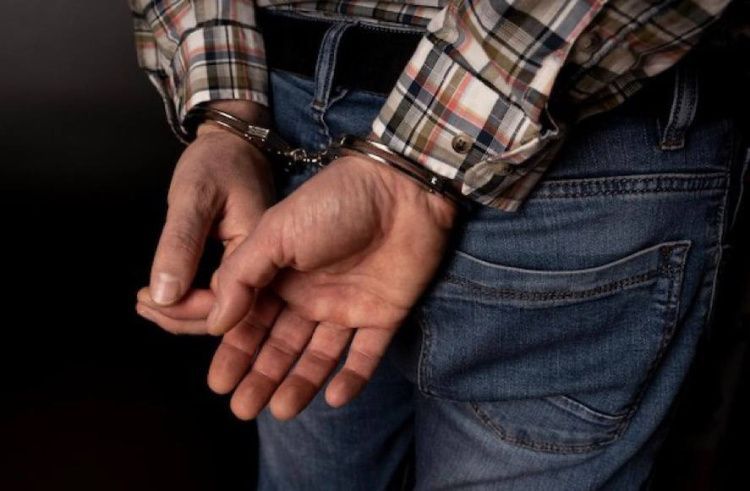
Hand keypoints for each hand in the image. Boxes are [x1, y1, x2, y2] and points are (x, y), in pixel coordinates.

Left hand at [143, 101, 273, 306]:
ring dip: (183, 312)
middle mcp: (266, 263)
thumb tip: (165, 296)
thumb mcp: (192, 197)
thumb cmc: (216, 161)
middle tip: (142, 305)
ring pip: (223, 306)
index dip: (187, 310)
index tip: (150, 301)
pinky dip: (190, 297)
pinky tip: (165, 295)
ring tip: (147, 304)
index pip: (227, 301)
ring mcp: (256, 264)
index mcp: (260, 248)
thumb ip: (180, 245)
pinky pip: (220, 291)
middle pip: (228, 312)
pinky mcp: (242, 261)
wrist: (233, 143)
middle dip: (181, 317)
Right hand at [207, 154, 456, 419]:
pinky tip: (334, 398)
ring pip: (319, 356)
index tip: (218, 384)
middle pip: (281, 346)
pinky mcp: (384, 314)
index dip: (235, 352)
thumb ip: (241, 275)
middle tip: (243, 409)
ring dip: (300, 383)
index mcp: (281, 274)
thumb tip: (215, 323)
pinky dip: (352, 377)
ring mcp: (348, 306)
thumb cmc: (333, 203)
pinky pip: (366, 354)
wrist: (400, 189)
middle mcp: (311, 295)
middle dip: (261, 377)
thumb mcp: (275, 232)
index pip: (252, 322)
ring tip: (281, 411)